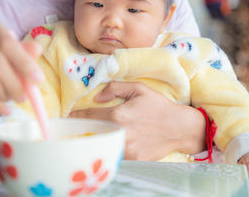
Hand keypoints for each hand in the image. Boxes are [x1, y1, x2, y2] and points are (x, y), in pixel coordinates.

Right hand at [0, 16, 43, 114]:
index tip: (38, 80)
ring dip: (2, 92)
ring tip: (12, 100)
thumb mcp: (4, 51)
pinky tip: (3, 109)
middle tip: (24, 97)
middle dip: (13, 82)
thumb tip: (37, 49)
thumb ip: (22, 51)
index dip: (24, 62)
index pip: (6, 41)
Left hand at [68, 81, 205, 160]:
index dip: (74, 117)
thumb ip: (115, 88)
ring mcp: (126, 149)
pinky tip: (105, 145)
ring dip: (93, 141)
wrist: (180, 128)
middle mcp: (120, 133)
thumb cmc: (159, 106)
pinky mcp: (133, 159)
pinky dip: (108, 150)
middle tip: (72, 129)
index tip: (67, 118)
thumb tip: (97, 97)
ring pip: (101, 146)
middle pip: (90, 134)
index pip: (88, 117)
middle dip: (80, 131)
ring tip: (85, 137)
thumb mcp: (139, 88)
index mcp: (118, 115)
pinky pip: (114, 154)